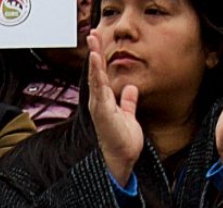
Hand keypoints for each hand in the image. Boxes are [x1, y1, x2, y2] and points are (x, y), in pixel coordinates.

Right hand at [86, 29, 144, 186]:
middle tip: (92, 33)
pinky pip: (99, 88)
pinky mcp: (102, 110)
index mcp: (105, 101)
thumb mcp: (128, 116)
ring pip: (96, 77)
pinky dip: (97, 73)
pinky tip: (97, 60)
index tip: (99, 42)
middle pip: (96, 72)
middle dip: (94, 52)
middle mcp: (99, 101)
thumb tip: (131, 88)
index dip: (100, 58)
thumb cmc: (123, 141)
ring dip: (94, 58)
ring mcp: (99, 105)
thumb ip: (128, 102)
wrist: (122, 158)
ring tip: (93, 41)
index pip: (102, 75)